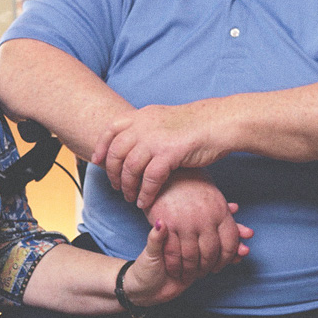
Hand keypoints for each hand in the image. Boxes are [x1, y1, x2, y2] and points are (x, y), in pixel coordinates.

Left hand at [92, 102, 230, 210]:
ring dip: (128, 187)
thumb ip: (146, 128)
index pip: (111, 129)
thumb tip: (131, 142)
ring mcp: (156, 139)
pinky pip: (150, 179)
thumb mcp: (164, 119)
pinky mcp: (169, 153)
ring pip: (130, 168)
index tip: (97, 162)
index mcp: (142, 115)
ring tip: (130, 198)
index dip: (101, 147)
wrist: (220, 122)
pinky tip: (145, 202)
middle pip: (117, 152)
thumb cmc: (196, 125)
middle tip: (117, 187)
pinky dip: (145, 193)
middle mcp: (145, 125)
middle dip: (113, 173)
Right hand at [143, 171, 250, 281]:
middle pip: (211, 253)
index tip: (219, 266)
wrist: (165, 170)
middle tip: (203, 273)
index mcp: (220, 211)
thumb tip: (248, 234)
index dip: (226, 259)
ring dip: (190, 270)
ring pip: (192, 257)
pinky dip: (174, 265)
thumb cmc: (190, 183)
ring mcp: (186, 223)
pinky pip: (172, 253)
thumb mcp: (214, 197)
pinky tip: (174, 268)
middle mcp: (205, 219)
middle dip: (208, 268)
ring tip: (187, 274)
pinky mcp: (167, 225)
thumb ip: (229, 218)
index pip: (229, 244)